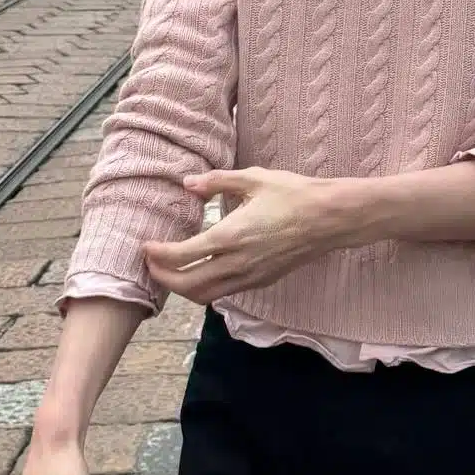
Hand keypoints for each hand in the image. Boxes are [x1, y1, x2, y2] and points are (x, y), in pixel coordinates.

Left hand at [144, 167, 350, 304]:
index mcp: (230, 237)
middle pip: (188, 286)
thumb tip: (187, 184)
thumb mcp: (253, 179)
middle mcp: (237, 264)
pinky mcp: (262, 281)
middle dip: (163, 278)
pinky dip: (206, 288)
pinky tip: (203, 271)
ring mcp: (250, 277)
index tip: (145, 246)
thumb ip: (217, 182)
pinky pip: (226, 292)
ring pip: (206, 296)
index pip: (182, 257)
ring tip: (172, 272)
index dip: (158, 254)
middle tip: (150, 263)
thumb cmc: (293, 194)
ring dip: (183, 288)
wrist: (329, 219)